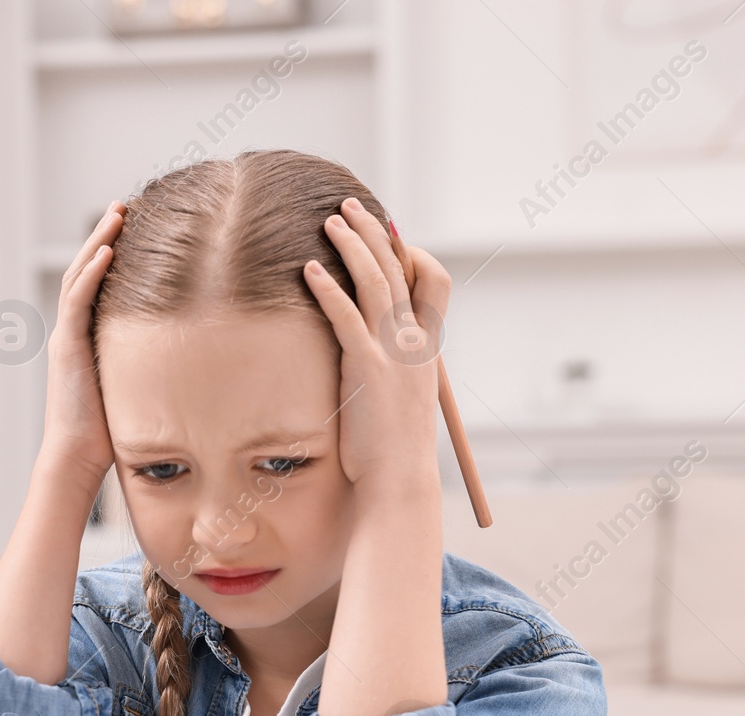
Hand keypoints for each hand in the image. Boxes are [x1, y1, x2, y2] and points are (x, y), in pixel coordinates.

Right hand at [40, 203, 123, 485]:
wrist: (78, 457)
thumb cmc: (109, 431)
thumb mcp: (135, 386)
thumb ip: (150, 364)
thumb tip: (192, 357)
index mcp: (86, 337)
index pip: (98, 282)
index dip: (113, 251)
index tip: (137, 226)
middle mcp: (72, 330)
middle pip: (86, 268)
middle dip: (105, 233)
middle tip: (125, 203)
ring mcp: (66, 335)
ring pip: (79, 275)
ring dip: (98, 240)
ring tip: (118, 212)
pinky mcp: (66, 346)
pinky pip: (77, 300)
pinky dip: (91, 273)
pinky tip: (108, 250)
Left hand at [303, 198, 450, 494]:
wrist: (399, 481)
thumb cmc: (393, 449)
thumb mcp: (400, 398)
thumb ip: (392, 369)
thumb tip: (372, 355)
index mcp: (427, 348)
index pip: (435, 281)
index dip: (413, 253)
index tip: (389, 238)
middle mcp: (416, 343)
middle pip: (401, 269)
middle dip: (374, 232)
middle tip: (351, 206)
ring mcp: (394, 353)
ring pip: (376, 282)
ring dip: (351, 246)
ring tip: (330, 221)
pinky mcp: (367, 368)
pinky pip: (346, 316)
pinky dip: (328, 288)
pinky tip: (308, 269)